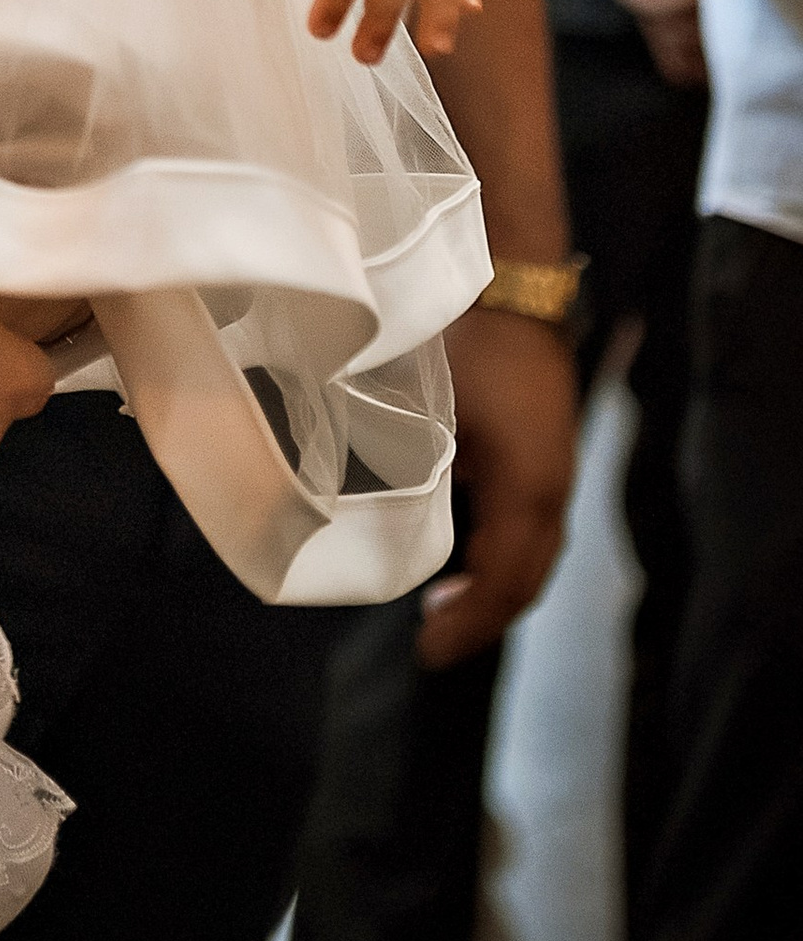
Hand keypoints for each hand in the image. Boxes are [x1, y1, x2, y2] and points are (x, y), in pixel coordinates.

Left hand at [418, 304, 577, 669]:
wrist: (518, 290)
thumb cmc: (470, 346)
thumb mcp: (436, 414)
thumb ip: (421, 471)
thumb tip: (382, 517)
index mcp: (528, 490)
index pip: (504, 584)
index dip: (468, 625)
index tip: (429, 650)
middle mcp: (552, 491)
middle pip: (526, 580)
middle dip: (483, 618)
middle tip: (434, 639)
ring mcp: (557, 473)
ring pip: (535, 557)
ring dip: (496, 589)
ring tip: (447, 607)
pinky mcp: (550, 456)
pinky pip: (535, 530)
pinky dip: (506, 557)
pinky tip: (470, 555)